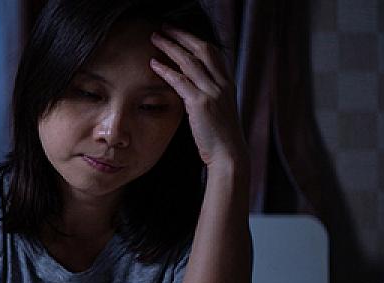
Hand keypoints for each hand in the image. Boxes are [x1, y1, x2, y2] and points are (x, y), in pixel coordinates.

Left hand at [149, 26, 247, 170]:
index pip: (213, 52)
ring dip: (170, 47)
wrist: (229, 154)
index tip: (180, 32)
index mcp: (228, 83)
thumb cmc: (221, 137)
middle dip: (182, 35)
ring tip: (155, 38)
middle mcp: (222, 84)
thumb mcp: (219, 110)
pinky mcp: (200, 104)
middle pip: (202, 49)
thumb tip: (193, 88)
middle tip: (164, 27)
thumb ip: (210, 96)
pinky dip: (166, 70)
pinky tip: (154, 64)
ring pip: (190, 61)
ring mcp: (212, 92)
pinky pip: (181, 81)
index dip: (195, 39)